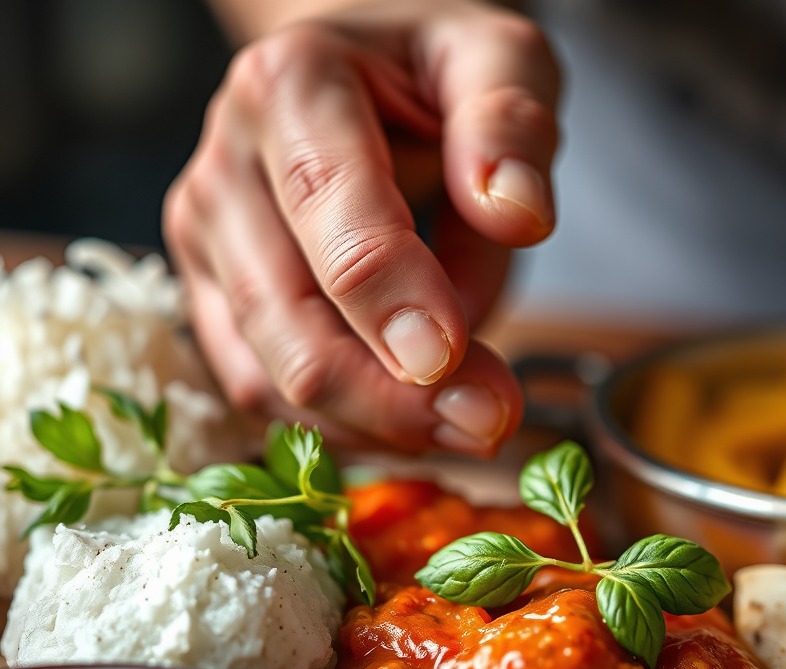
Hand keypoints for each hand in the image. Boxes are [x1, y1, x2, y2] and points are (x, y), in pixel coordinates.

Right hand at [164, 0, 559, 454]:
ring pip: (269, 375)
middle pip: (286, 317)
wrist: (360, 87)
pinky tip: (411, 420)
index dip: (390, 297)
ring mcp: (207, 242)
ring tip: (467, 418)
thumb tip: (517, 215)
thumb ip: (511, 128)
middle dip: (389, 393)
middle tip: (489, 422)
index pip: (330, 206)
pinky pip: (262, 395)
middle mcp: (225, 166)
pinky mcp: (211, 301)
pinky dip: (341, 426)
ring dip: (373, 422)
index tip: (452, 358)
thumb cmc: (432, 81)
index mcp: (289, 86)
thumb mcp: (499, 63)